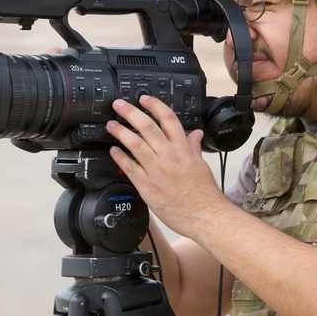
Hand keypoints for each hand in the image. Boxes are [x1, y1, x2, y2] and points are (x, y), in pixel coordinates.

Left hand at [105, 96, 223, 235]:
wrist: (205, 216)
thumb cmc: (203, 194)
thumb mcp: (201, 165)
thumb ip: (194, 147)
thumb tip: (195, 134)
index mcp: (183, 150)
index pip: (168, 120)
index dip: (154, 106)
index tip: (144, 99)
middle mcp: (169, 157)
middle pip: (147, 128)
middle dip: (131, 113)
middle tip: (119, 105)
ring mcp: (157, 171)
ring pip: (135, 145)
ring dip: (120, 132)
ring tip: (111, 125)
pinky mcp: (147, 186)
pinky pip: (129, 168)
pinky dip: (120, 157)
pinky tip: (113, 150)